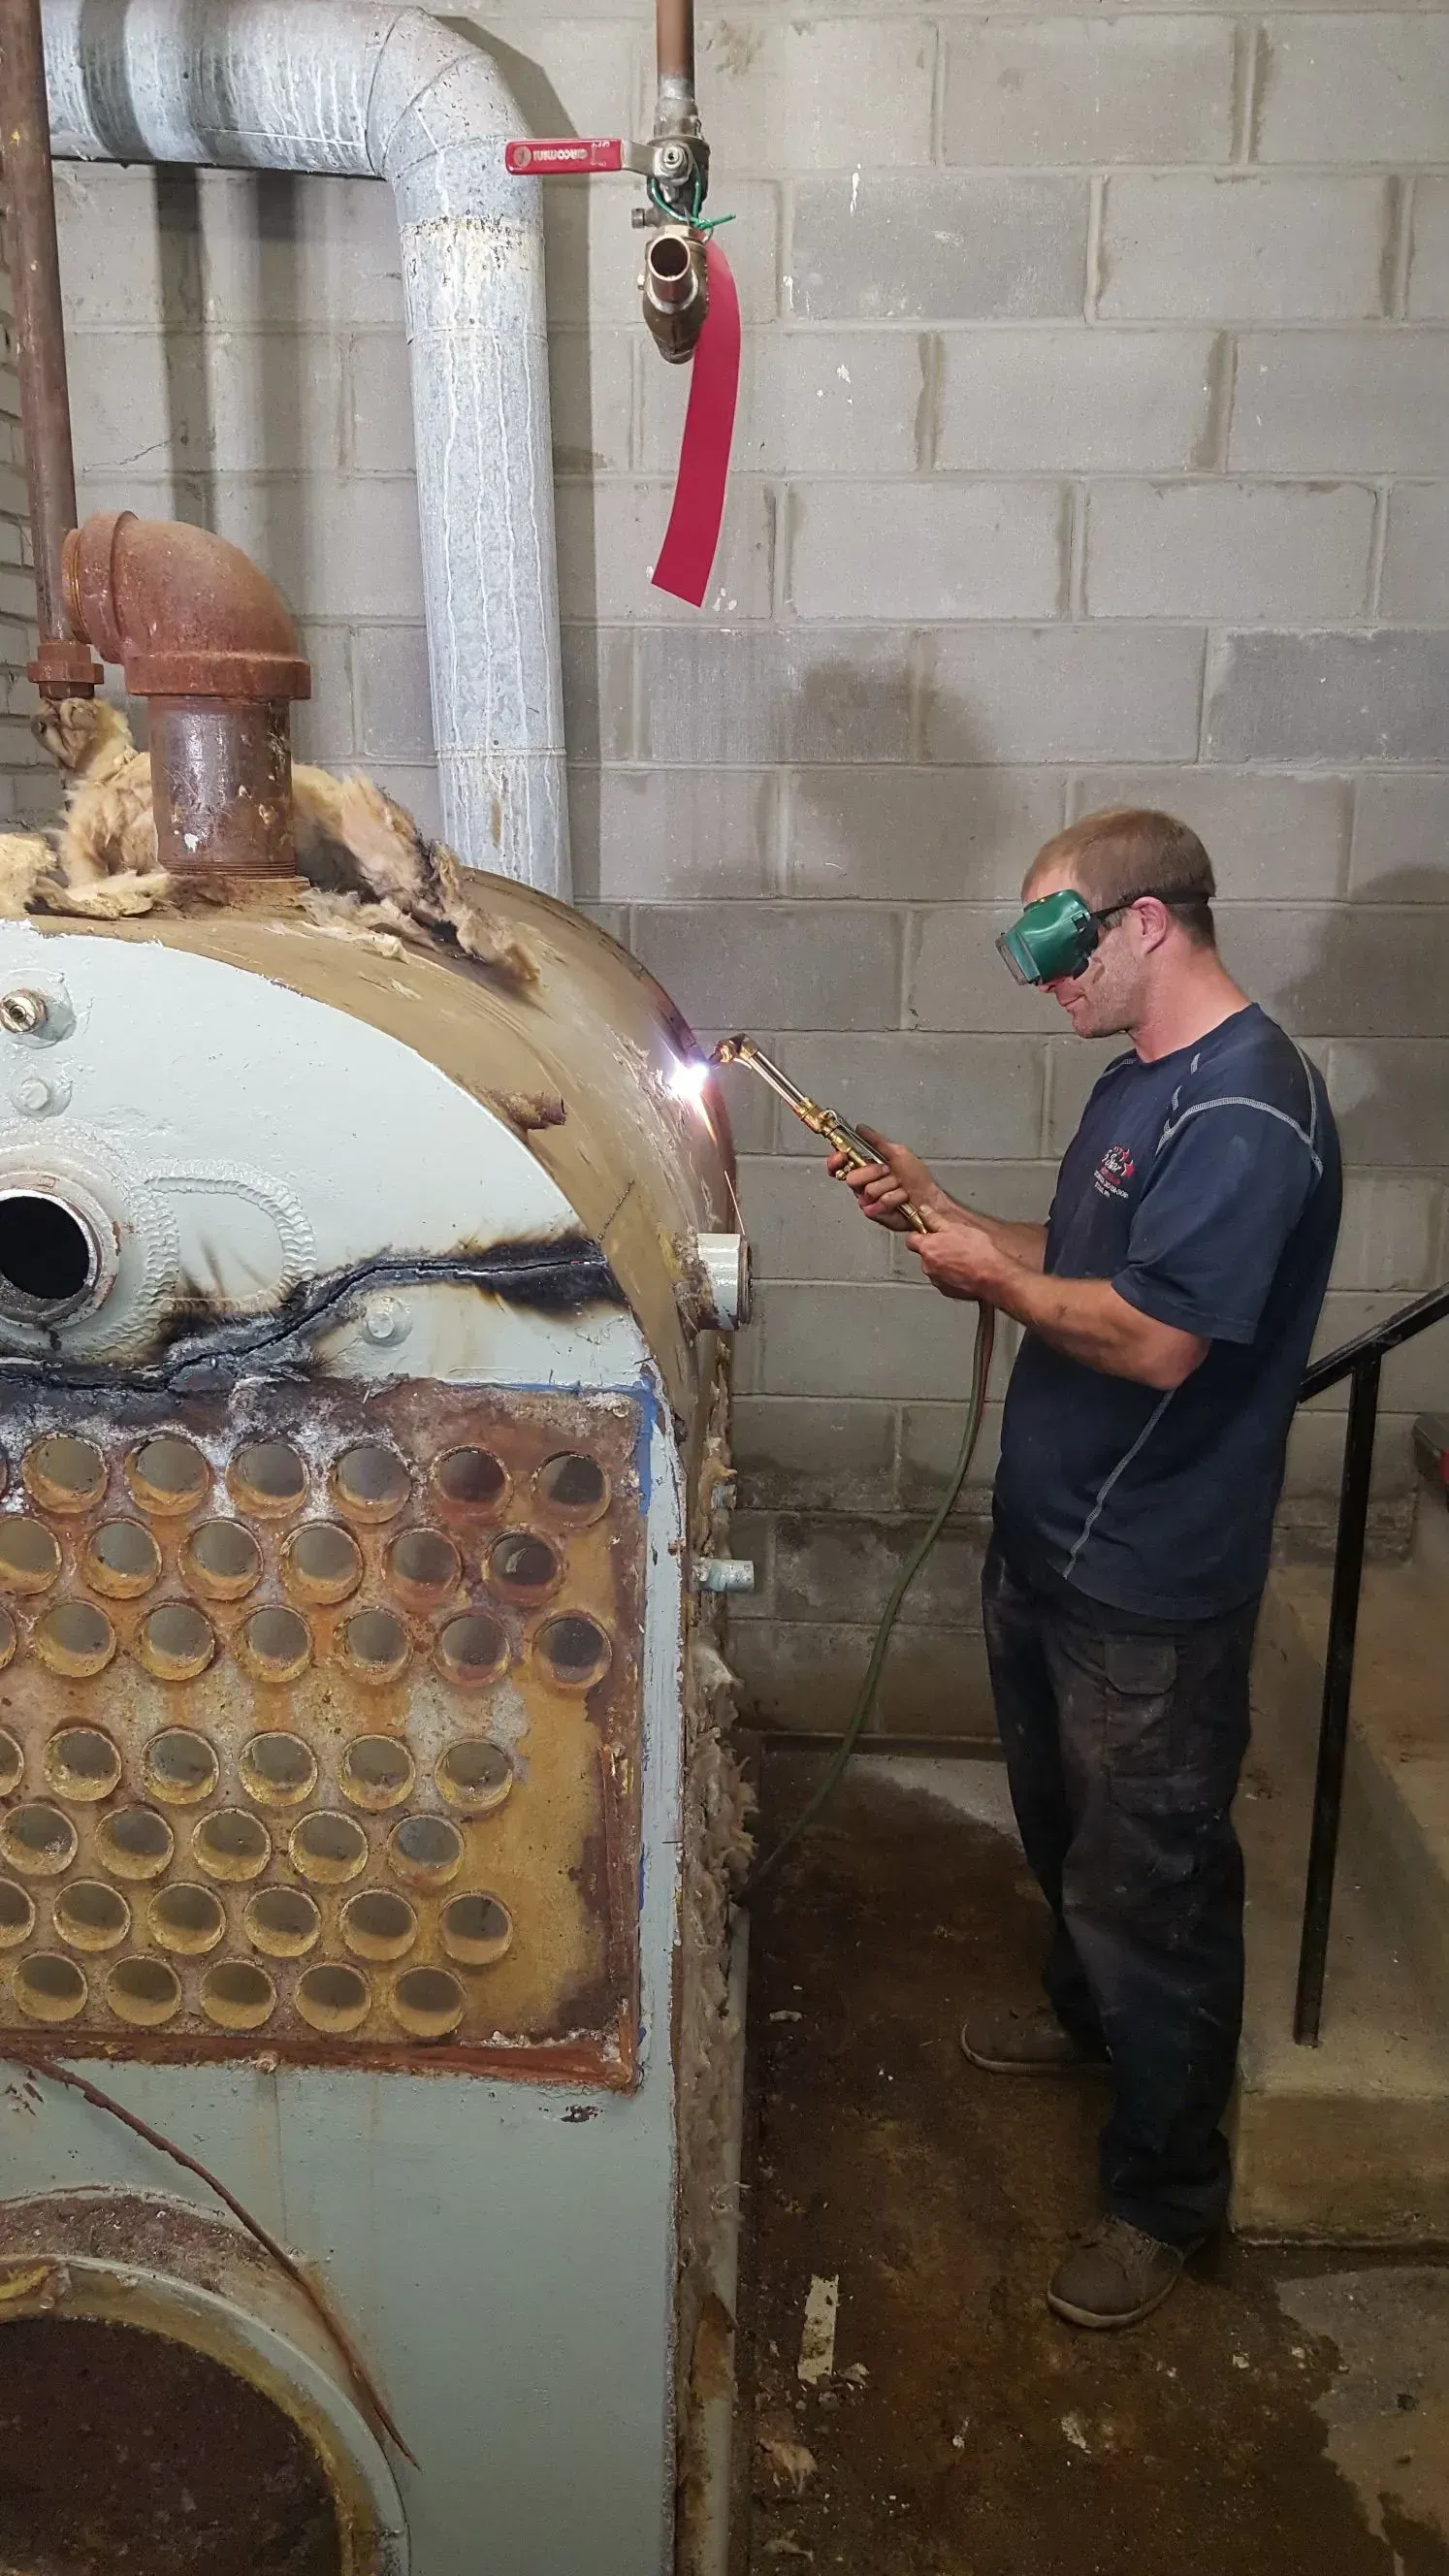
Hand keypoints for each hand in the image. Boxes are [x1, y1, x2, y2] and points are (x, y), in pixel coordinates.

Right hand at [826, 1127, 940, 1231]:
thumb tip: (861, 1128)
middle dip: (872, 1172)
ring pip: (868, 1190)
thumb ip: (877, 1141)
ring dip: (889, 1186)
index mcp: (865, 1167)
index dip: (836, 1161)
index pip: (839, 1164)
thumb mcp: (898, 1152)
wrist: (928, 1198)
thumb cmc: (916, 1178)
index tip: (841, 1157)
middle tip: (887, 1171)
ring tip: (900, 1186)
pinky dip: (894, 1198)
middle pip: (852, 1178)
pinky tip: (901, 1198)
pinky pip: (878, 1203)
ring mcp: (868, 1199)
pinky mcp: (875, 1213)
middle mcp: (863, 1183)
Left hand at [905, 1208, 1005, 1301]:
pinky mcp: (947, 1291)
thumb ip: (936, 1220)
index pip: (911, 1240)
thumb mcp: (957, 1227)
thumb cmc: (978, 1252)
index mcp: (928, 1248)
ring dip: (944, 1263)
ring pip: (935, 1268)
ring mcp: (937, 1280)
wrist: (993, 1276)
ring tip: (963, 1258)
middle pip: (925, 1255)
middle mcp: (928, 1266)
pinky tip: (966, 1269)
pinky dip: (952, 1275)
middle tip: (953, 1244)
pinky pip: (945, 1280)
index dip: (920, 1234)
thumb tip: (925, 1212)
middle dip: (936, 1249)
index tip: (930, 1232)